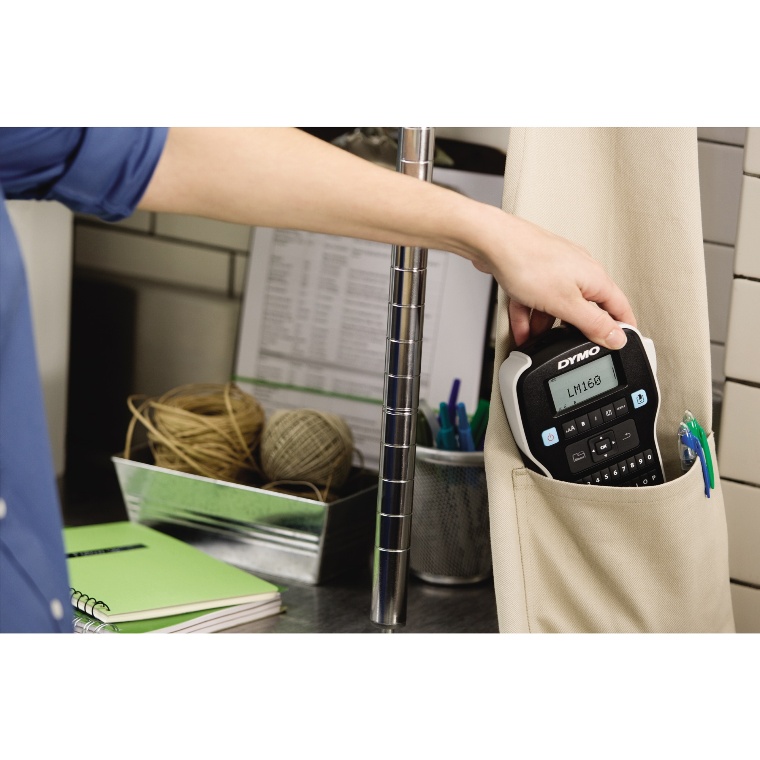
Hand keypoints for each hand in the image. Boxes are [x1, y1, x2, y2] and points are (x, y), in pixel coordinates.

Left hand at [467, 207, 635, 348]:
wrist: (493, 242)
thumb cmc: (529, 263)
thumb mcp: (566, 304)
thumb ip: (593, 323)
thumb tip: (618, 337)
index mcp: (595, 277)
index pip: (619, 307)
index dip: (623, 327)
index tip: (623, 343)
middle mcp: (579, 271)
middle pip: (584, 308)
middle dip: (572, 330)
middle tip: (565, 347)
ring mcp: (556, 270)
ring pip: (556, 306)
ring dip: (544, 325)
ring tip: (532, 340)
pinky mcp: (535, 271)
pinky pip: (536, 299)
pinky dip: (529, 315)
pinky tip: (520, 330)